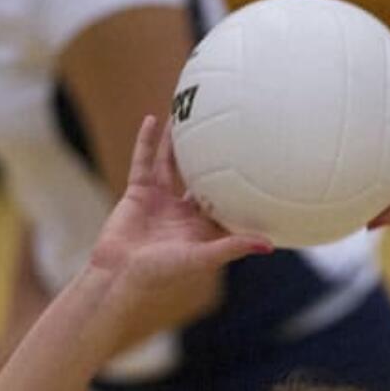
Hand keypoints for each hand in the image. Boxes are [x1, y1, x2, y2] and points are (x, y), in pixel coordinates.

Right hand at [87, 116, 271, 342]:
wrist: (120, 274)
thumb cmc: (162, 273)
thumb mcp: (202, 258)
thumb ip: (233, 247)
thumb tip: (269, 245)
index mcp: (200, 227)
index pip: (225, 202)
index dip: (239, 185)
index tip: (259, 165)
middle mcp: (182, 211)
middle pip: (200, 177)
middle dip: (211, 157)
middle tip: (228, 131)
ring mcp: (159, 200)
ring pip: (171, 164)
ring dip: (179, 142)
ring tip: (189, 116)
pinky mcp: (138, 192)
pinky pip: (143, 161)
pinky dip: (146, 142)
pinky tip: (154, 120)